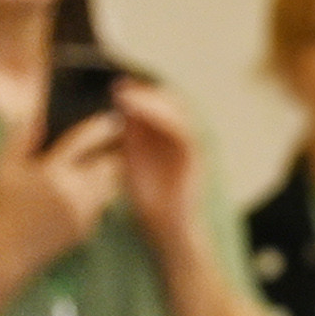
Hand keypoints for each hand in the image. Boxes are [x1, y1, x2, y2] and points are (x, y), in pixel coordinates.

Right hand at [0, 105, 121, 277]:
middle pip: (110, 164)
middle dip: (113, 152)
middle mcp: (74, 192)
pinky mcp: (89, 227)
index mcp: (51, 172)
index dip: (101, 126)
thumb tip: (34, 110)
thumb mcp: (3, 168)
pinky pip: (103, 203)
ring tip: (106, 160)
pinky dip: (99, 193)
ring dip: (109, 173)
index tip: (113, 117)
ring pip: (111, 185)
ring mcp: (84, 212)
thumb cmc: (1, 205)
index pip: (84, 141)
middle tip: (118, 139)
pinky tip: (90, 186)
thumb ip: (19, 137)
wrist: (7, 252)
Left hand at [110, 80, 205, 256]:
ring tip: (128, 96)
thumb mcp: (132, 162)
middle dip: (147, 92)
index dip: (141, 93)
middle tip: (122, 87)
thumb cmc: (148, 201)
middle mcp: (182, 139)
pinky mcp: (195, 159)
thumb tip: (121, 108)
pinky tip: (141, 112)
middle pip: (172, 103)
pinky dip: (163, 117)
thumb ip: (131, 137)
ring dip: (152, 100)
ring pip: (179, 112)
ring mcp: (191, 148)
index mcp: (169, 139)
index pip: (160, 106)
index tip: (119, 86)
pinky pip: (182, 130)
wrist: (166, 229)